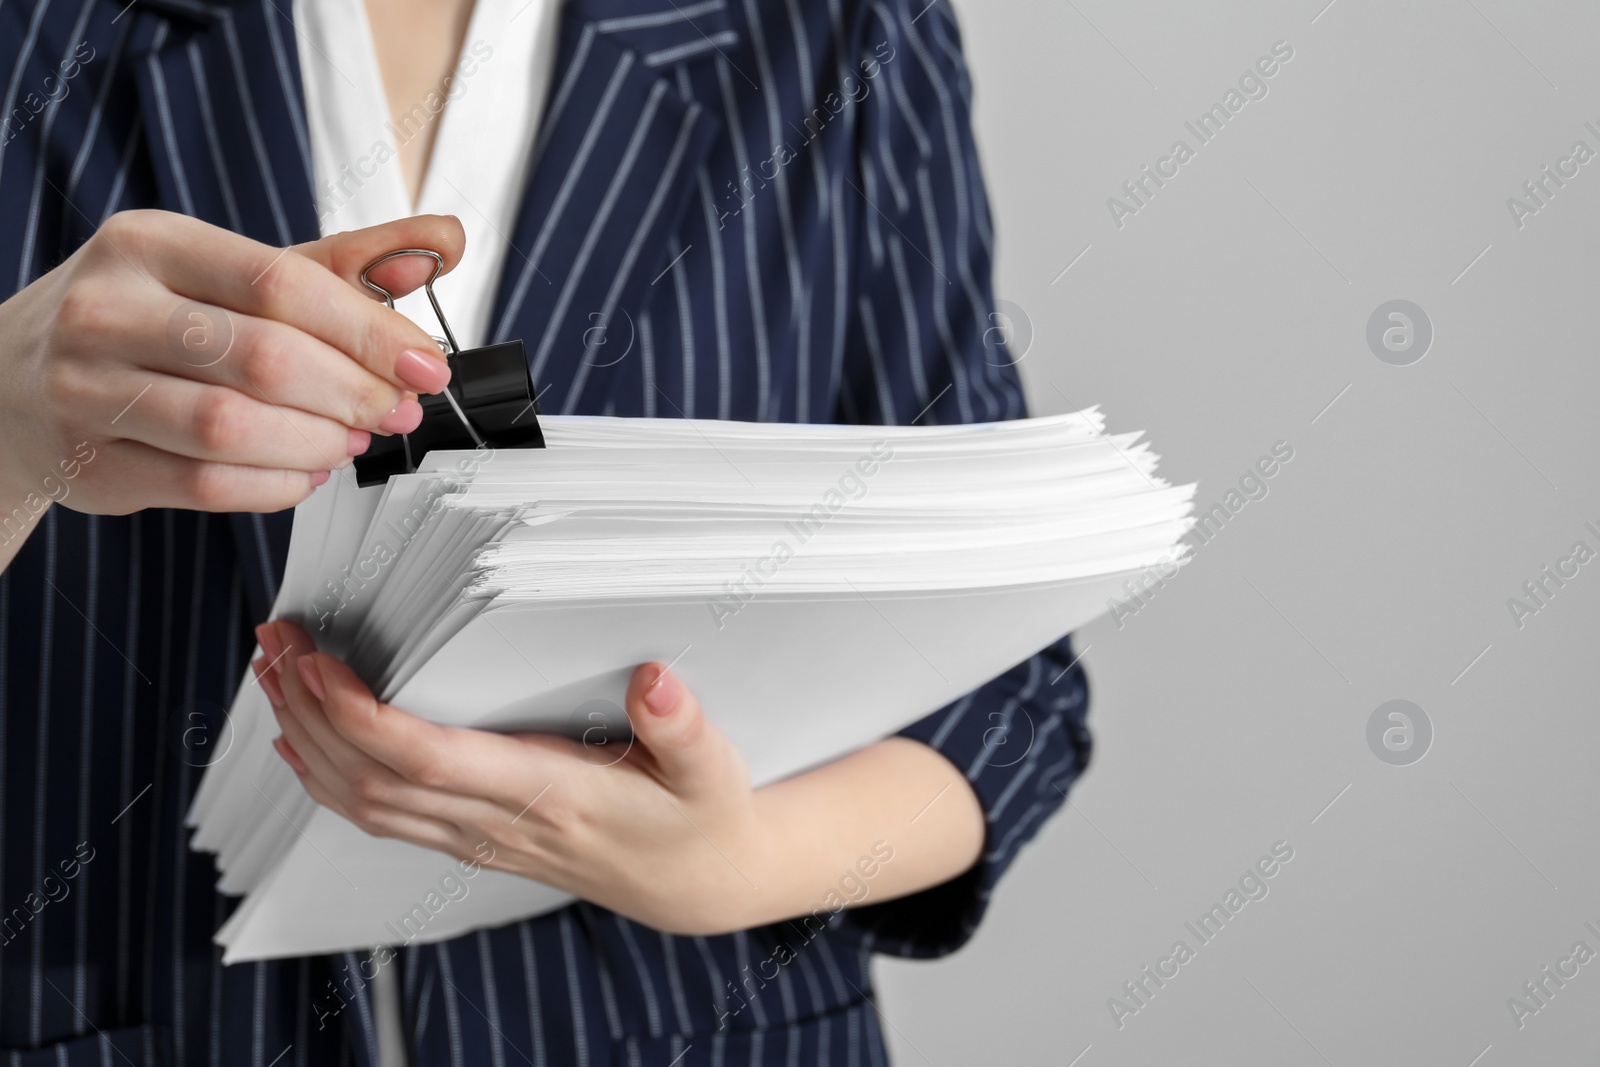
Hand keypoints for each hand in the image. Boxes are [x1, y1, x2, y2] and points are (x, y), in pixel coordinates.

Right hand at [0, 210, 464, 533]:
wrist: (10, 384)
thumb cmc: (147, 319)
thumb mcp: (230, 273)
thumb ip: (340, 264)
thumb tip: (442, 241)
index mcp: (149, 244)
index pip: (280, 283)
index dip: (369, 331)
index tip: (427, 365)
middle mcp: (107, 310)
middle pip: (263, 359)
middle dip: (353, 394)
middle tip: (396, 411)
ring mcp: (87, 389)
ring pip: (234, 429)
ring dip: (317, 444)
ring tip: (350, 440)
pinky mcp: (91, 463)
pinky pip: (206, 486)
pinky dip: (276, 487)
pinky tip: (303, 473)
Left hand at [253, 620, 772, 934]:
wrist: (695, 883)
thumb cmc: (699, 818)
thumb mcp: (710, 770)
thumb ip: (682, 725)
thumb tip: (655, 678)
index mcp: (549, 796)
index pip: (430, 762)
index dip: (363, 718)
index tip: (319, 665)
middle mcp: (499, 825)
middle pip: (374, 779)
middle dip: (311, 713)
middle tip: (276, 643)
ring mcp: (478, 840)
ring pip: (366, 803)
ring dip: (308, 741)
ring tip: (274, 674)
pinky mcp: (472, 841)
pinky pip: (382, 817)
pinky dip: (329, 780)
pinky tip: (303, 743)